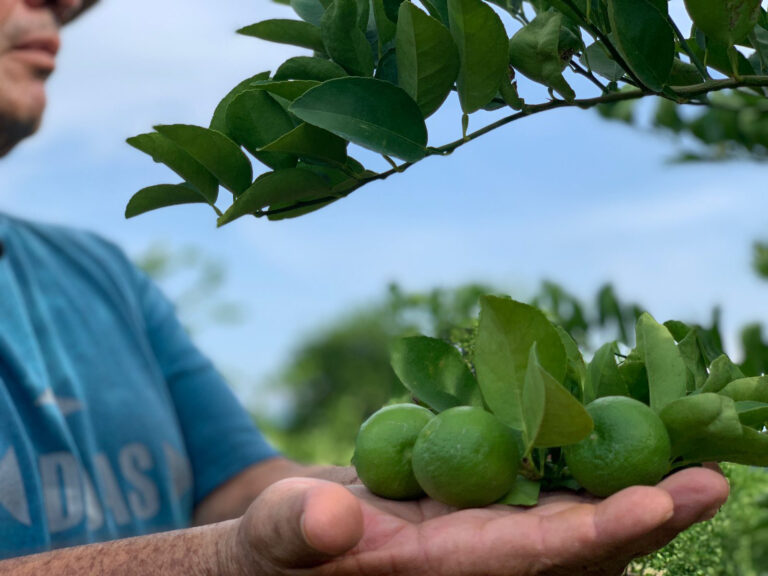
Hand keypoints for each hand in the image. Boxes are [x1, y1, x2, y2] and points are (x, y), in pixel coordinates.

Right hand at [230, 467, 728, 575]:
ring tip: (689, 439)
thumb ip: (293, 532)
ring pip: (569, 505)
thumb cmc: (270, 551)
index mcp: (441, 572)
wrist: (282, 546)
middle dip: (646, 512)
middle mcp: (477, 555)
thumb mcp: (269, 541)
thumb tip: (331, 515)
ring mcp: (479, 524)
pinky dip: (575, 449)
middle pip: (579, 540)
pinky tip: (611, 418)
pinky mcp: (473, 495)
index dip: (598, 533)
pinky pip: (537, 474)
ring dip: (627, 476)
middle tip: (714, 475)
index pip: (531, 560)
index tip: (660, 501)